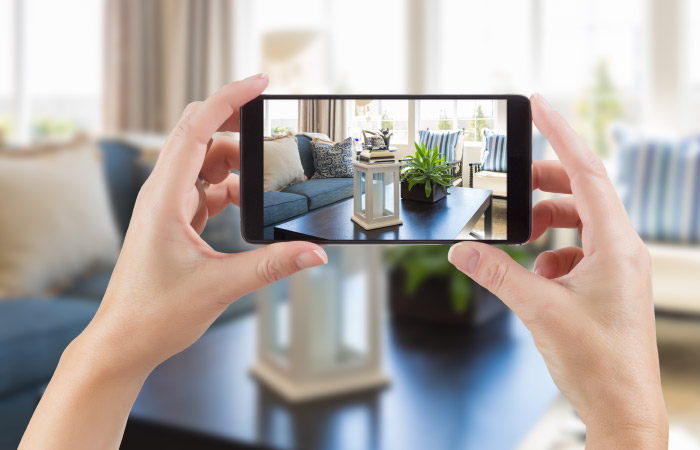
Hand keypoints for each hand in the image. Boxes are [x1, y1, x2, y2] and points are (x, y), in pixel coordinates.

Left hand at [20, 75, 327, 449]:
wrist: (123, 341)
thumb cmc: (154, 314)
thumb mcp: (219, 287)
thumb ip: (271, 265)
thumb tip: (314, 254)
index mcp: (164, 198)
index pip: (197, 129)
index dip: (229, 99)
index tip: (260, 83)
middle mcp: (161, 194)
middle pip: (198, 135)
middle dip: (235, 123)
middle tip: (272, 126)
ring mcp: (166, 206)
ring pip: (203, 162)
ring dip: (235, 163)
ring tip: (265, 179)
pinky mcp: (173, 221)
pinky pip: (203, 188)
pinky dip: (228, 188)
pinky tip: (246, 205)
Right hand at [448, 94, 667, 448]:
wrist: (622, 407)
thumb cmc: (597, 362)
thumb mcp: (538, 309)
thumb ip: (496, 273)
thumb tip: (461, 251)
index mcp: (616, 245)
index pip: (587, 172)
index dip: (561, 135)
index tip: (539, 107)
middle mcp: (622, 250)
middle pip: (582, 192)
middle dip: (544, 185)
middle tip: (511, 185)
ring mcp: (617, 268)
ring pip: (579, 222)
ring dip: (546, 221)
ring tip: (518, 235)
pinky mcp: (608, 285)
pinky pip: (578, 249)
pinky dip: (552, 250)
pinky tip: (536, 272)